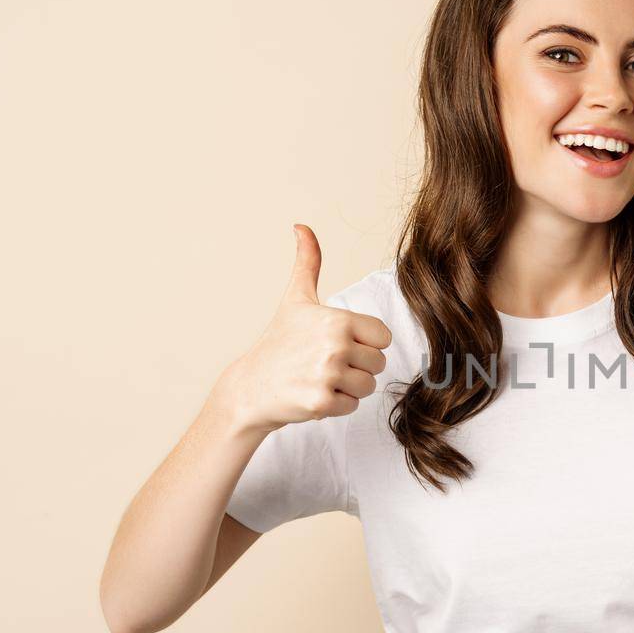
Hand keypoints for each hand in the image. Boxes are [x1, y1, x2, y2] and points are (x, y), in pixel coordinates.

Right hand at [214, 224, 391, 433]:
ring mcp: (328, 375)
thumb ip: (308, 262)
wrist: (249, 387)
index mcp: (338, 320)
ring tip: (319, 378)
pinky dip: (336, 405)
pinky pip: (352, 406)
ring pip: (368, 386)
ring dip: (347, 387)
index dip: (365, 342)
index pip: (383, 337)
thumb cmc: (278, 342)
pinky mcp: (321, 403)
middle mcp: (335, 346)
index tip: (339, 343)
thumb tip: (301, 226)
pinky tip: (312, 394)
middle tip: (324, 363)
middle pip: (378, 363)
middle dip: (357, 367)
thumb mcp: (296, 299)